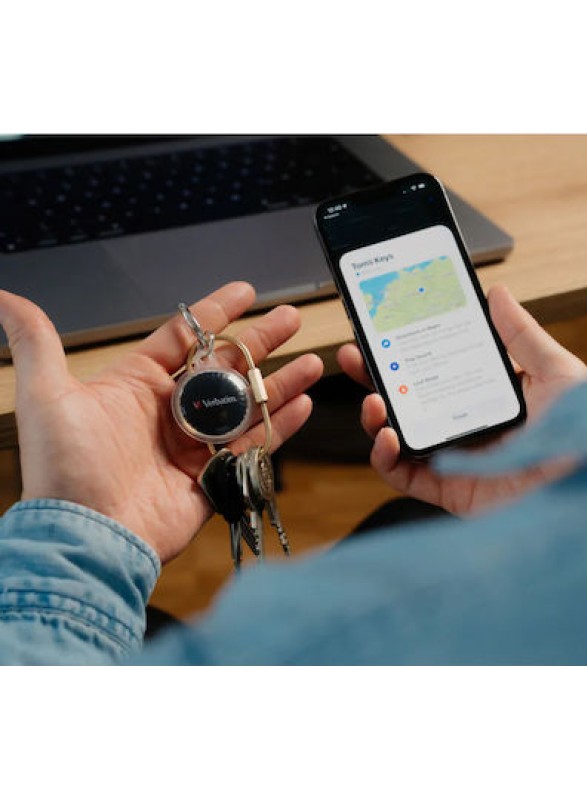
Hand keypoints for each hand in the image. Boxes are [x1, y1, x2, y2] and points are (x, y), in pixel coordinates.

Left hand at [0, 282, 323, 562]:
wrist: (88, 535)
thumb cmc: (65, 467)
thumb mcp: (48, 395)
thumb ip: (38, 341)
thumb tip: (6, 296)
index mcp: (137, 384)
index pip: (185, 338)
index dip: (216, 312)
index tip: (244, 291)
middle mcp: (171, 411)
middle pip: (226, 365)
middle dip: (260, 339)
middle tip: (289, 317)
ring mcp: (196, 444)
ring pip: (247, 403)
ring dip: (280, 381)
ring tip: (311, 361)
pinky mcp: (214, 476)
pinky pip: (256, 445)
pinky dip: (281, 425)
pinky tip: (303, 405)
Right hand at [337, 285, 586, 515]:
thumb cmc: (586, 433)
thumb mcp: (558, 372)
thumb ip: (522, 335)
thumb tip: (497, 294)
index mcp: (488, 393)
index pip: (438, 365)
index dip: (408, 347)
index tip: (385, 326)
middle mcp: (467, 423)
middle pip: (409, 397)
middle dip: (376, 376)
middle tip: (354, 355)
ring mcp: (454, 457)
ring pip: (397, 434)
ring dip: (375, 416)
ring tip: (373, 401)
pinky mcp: (447, 490)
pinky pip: (403, 475)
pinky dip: (384, 457)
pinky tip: (387, 437)